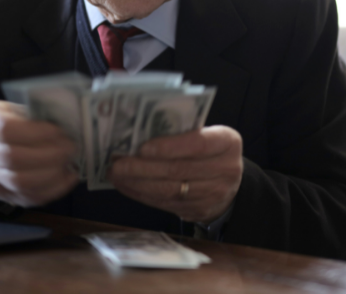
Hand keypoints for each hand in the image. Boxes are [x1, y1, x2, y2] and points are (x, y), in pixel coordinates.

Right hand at [0, 100, 78, 207]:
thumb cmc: (15, 119)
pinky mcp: (0, 193)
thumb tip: (69, 124)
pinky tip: (68, 177)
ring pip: (20, 183)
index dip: (35, 132)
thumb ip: (39, 115)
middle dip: (49, 155)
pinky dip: (53, 190)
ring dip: (52, 174)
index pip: (5, 129)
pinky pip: (27, 197)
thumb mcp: (22, 106)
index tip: (59, 132)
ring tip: (69, 163)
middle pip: (13, 159)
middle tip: (71, 148)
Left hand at [108, 125, 242, 222]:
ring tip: (115, 174)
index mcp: (227, 142)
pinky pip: (165, 204)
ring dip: (137, 183)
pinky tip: (126, 186)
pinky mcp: (199, 211)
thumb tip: (137, 133)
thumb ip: (180, 133)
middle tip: (117, 163)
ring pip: (169, 190)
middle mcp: (226, 169)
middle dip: (143, 167)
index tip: (143, 148)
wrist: (229, 183)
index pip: (198, 144)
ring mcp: (214, 194)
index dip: (169, 147)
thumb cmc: (208, 151)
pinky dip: (142, 195)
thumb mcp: (205, 134)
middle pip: (179, 170)